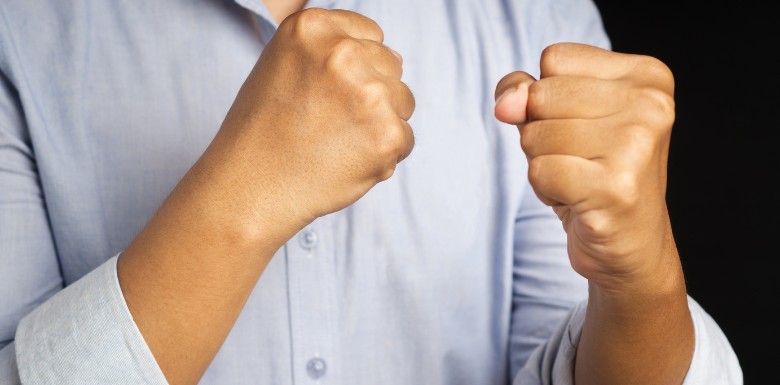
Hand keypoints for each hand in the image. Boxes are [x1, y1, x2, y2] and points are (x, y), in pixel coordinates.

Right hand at [214, 8, 414, 229]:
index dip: (352, 70)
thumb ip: (336, 51)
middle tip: (325, 124)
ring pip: (403, 102)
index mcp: (313, 27)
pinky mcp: (388, 134)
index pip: (370, 36)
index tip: (324, 95)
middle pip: (390, 67)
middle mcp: (342, 52)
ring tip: (335, 142)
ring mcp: (368, 93)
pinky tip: (346, 162)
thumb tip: (398, 58)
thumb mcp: (284, 65)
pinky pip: (405, 138)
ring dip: (379, 124)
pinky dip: (383, 155)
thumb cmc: (264, 132)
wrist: (250, 189)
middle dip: (368, 96)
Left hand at [495, 42, 676, 291]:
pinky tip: (577, 200)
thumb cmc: (592, 174)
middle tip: (579, 161)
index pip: (554, 59)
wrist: (631, 247)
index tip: (582, 128)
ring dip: (542, 164)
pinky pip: (539, 171)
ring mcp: (636, 146)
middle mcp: (650, 106)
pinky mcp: (615, 188)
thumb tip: (507, 103)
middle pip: (541, 95)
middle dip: (540, 133)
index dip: (546, 97)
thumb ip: (524, 91)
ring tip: (580, 181)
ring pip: (535, 135)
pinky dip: (545, 190)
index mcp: (646, 77)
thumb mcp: (557, 118)